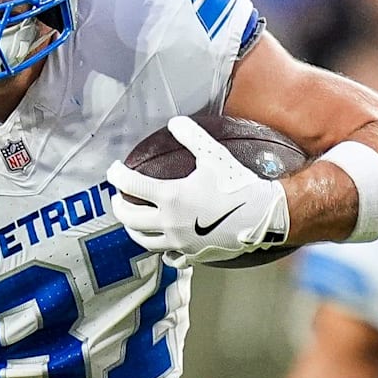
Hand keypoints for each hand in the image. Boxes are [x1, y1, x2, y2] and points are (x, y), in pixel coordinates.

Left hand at [107, 116, 290, 267]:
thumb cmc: (237, 184)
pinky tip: (163, 241)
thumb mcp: (213, 155)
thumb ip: (191, 136)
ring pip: (144, 241)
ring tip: (133, 220)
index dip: (117, 176)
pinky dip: (160, 248)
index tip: (114, 171)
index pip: (131, 185)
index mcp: (170, 197)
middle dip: (119, 206)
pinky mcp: (193, 255)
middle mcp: (169, 223)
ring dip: (133, 229)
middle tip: (118, 197)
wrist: (263, 215)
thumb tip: (174, 122)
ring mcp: (180, 242)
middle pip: (130, 218)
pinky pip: (168, 256)